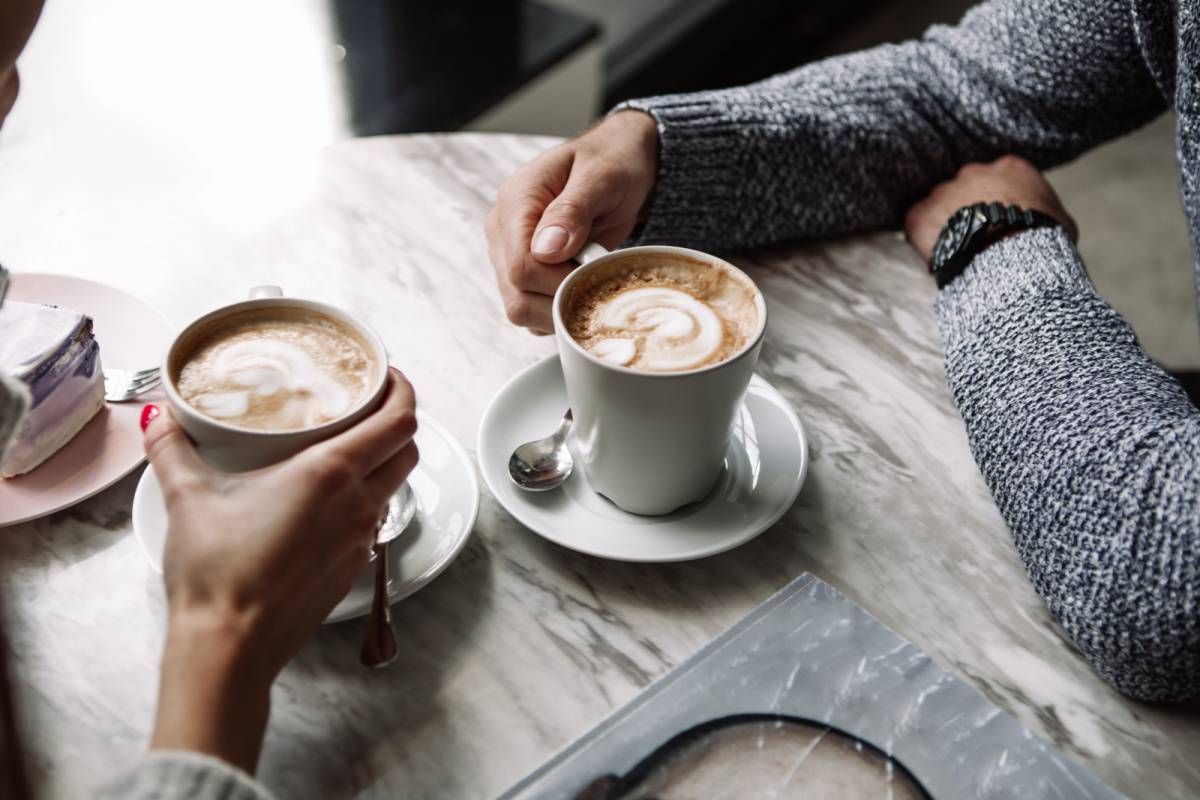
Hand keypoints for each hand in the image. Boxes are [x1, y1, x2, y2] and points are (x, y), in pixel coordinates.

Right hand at [143, 369, 418, 772]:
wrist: (230, 646)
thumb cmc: (217, 572)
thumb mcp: (188, 498)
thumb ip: (172, 449)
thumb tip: (159, 419)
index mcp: (332, 472)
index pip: (398, 419)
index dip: (402, 389)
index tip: (388, 373)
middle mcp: (359, 502)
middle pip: (407, 449)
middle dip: (398, 421)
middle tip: (369, 405)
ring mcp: (361, 538)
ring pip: (394, 485)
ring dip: (383, 461)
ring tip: (348, 446)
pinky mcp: (353, 567)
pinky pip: (374, 520)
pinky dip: (365, 499)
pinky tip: (329, 499)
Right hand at [485, 110, 659, 332]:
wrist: (618, 161)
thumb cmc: (612, 161)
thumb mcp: (603, 176)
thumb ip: (573, 210)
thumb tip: (546, 250)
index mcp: (516, 201)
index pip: (520, 266)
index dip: (560, 281)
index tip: (595, 269)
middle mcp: (503, 231)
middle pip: (517, 296)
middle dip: (562, 298)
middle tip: (597, 276)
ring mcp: (509, 253)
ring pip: (521, 309)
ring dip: (561, 306)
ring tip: (591, 278)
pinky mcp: (523, 272)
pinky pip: (533, 310)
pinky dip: (560, 308)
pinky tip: (582, 285)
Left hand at [904, 155, 1077, 259]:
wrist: (1011, 259)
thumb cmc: (1044, 243)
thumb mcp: (1061, 221)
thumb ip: (1046, 211)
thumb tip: (1049, 220)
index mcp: (1010, 167)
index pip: (998, 180)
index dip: (996, 204)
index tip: (996, 223)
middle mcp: (974, 171)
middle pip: (966, 190)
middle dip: (968, 211)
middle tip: (974, 239)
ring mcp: (945, 190)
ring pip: (940, 206)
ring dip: (946, 225)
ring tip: (958, 252)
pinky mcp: (920, 213)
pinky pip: (917, 223)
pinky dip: (924, 239)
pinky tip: (938, 256)